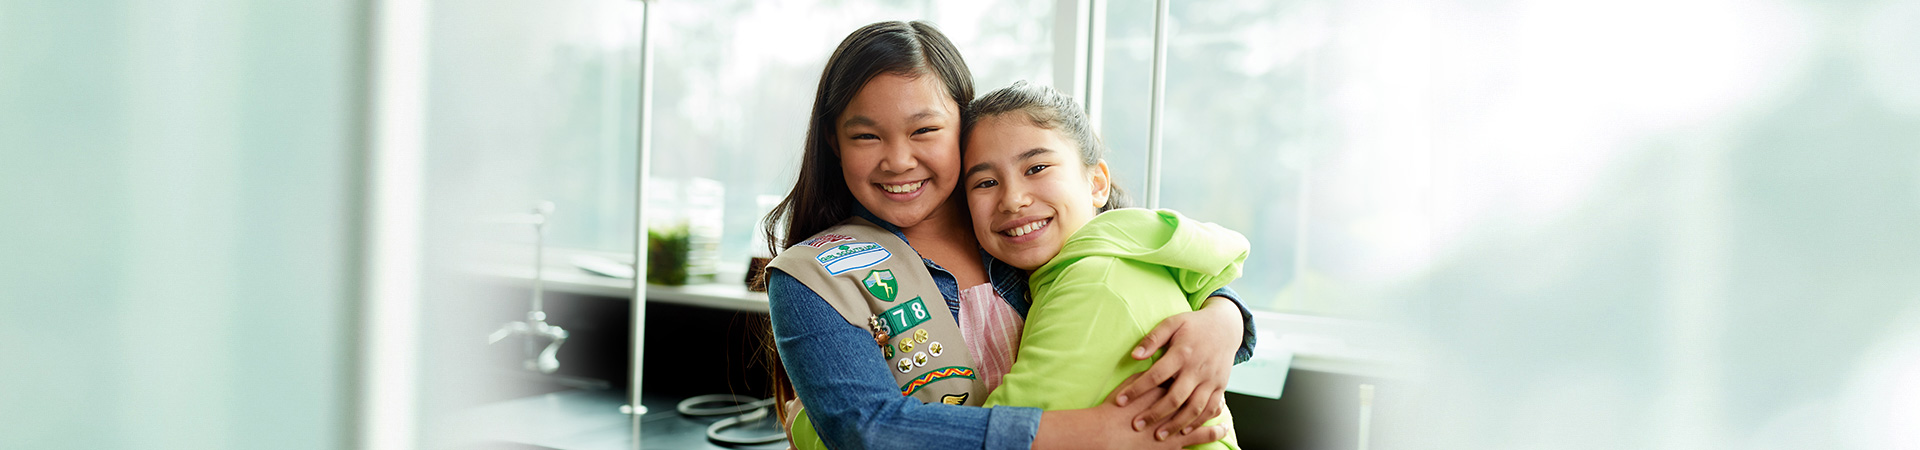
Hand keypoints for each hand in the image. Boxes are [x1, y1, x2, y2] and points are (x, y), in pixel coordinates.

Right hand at [1036, 373, 1227, 449]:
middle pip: (1197, 396)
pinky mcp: (1173, 443)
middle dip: (1210, 394)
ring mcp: (1175, 425)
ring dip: (1215, 414)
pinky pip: (1197, 437)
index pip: (1183, 378)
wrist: (1105, 434)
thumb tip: (1156, 368)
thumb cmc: (1114, 411)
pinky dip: (1210, 433)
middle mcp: (1173, 404)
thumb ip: (1145, 377)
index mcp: (1163, 388)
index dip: (1194, 375)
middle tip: (1221, 394)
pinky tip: (1220, 431)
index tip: (1204, 370)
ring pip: (1201, 415)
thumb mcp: (1128, 386)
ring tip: (1224, 414)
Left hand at [1110, 297, 1241, 439]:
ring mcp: (1211, 379)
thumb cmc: (1194, 325)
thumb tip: (1134, 356)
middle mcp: (1197, 368)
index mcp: (1182, 352)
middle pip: (1175, 397)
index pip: (1156, 375)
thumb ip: (1153, 339)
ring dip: (1176, 424)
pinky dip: (1198, 422)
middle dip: (1154, 413)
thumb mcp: (1172, 323)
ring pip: (1194, 408)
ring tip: (1158, 435)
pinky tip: (1184, 431)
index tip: (1120, 401)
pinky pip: (1210, 409)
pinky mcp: (1221, 386)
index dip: (1137, 389)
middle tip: (1136, 425)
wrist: (1226, 326)